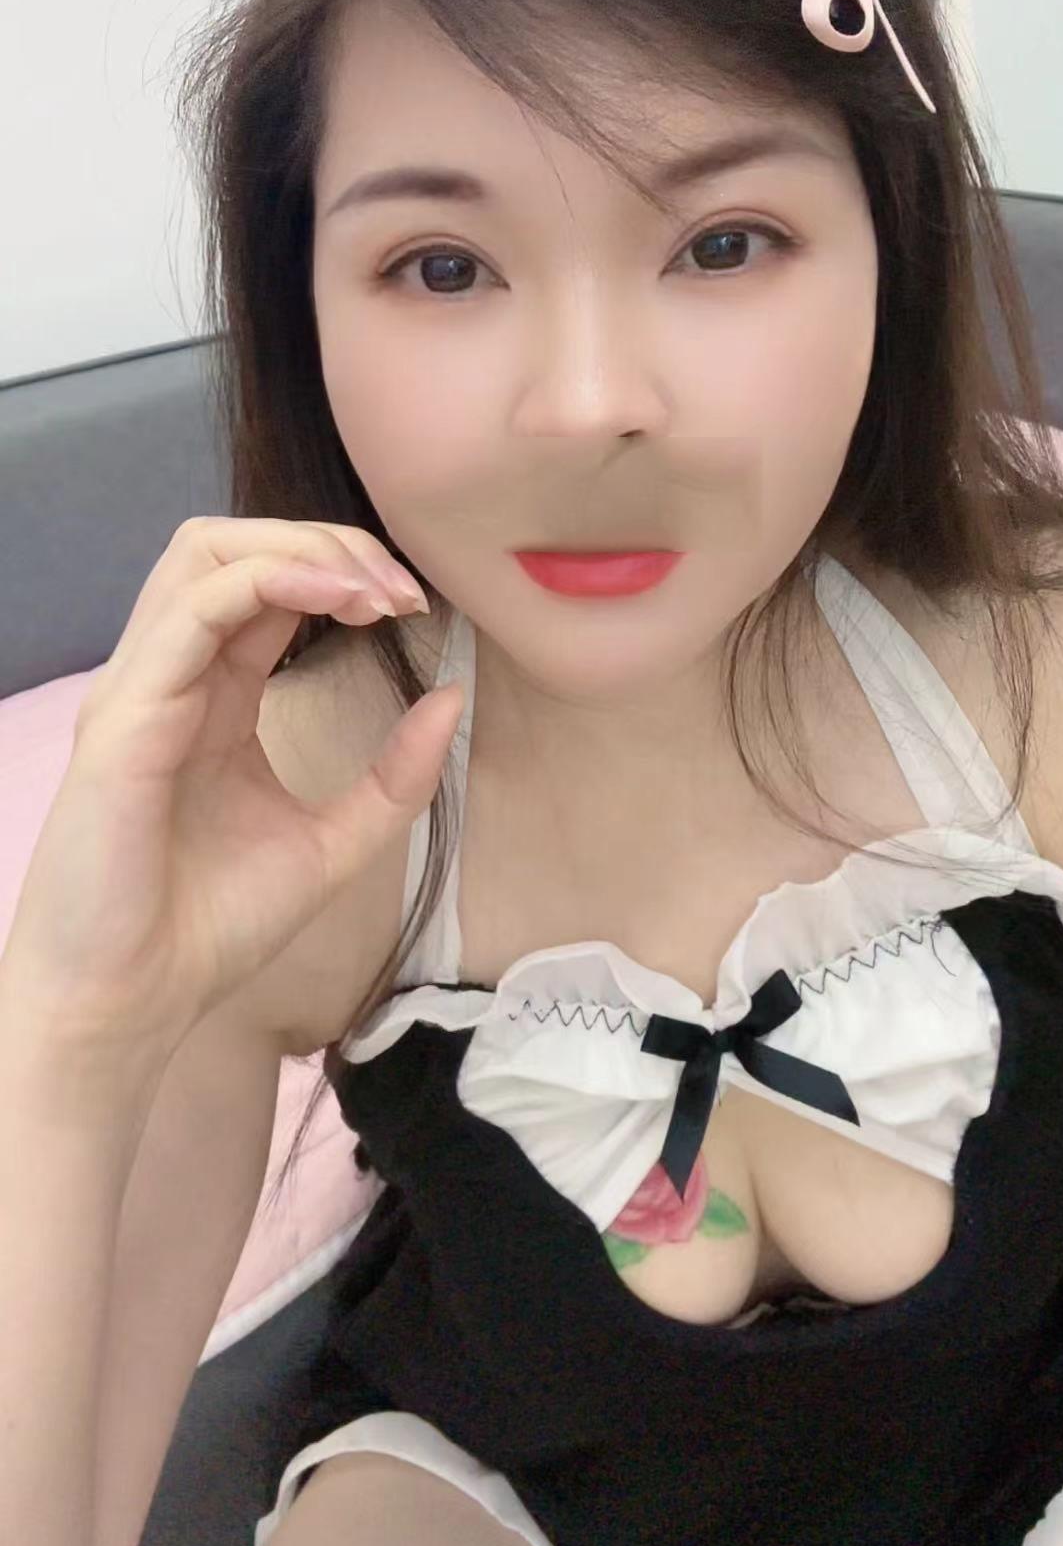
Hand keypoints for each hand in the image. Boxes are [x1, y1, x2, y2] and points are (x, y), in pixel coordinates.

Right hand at [1, 517, 463, 1055]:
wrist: (130, 1002)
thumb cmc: (207, 928)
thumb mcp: (331, 845)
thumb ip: (394, 778)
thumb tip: (453, 698)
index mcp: (211, 696)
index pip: (267, 585)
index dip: (346, 572)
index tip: (415, 609)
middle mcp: (170, 676)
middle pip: (232, 546)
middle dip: (325, 542)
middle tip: (398, 592)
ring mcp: (142, 688)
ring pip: (204, 554)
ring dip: (300, 549)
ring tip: (370, 590)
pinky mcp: (126, 717)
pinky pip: (191, 612)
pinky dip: (266, 582)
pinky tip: (333, 601)